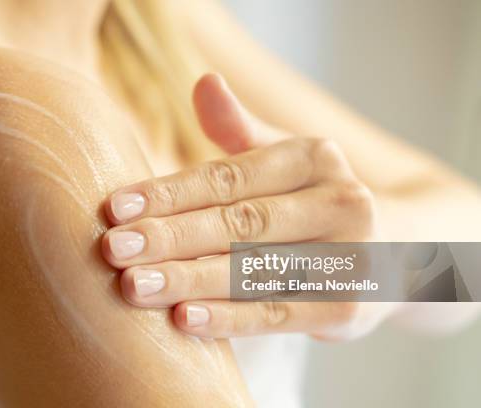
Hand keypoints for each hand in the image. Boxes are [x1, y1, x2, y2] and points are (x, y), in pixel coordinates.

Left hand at [102, 73, 392, 338]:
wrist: (398, 249)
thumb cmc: (317, 200)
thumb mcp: (288, 158)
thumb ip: (241, 130)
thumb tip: (203, 82)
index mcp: (314, 157)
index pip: (229, 176)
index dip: (169, 192)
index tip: (116, 208)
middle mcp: (338, 201)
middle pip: (237, 222)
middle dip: (170, 237)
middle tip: (113, 250)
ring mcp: (348, 256)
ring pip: (252, 269)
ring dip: (189, 279)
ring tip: (133, 286)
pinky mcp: (347, 308)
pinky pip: (277, 313)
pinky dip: (230, 317)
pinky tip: (184, 319)